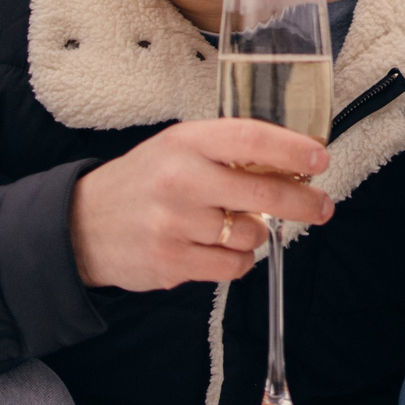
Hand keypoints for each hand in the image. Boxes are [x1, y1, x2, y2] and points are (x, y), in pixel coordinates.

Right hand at [68, 119, 331, 290]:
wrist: (81, 225)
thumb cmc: (144, 181)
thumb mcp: (178, 148)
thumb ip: (228, 151)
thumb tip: (294, 163)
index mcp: (185, 142)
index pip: (250, 138)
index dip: (292, 148)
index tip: (320, 158)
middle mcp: (180, 179)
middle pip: (263, 192)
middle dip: (304, 202)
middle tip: (322, 206)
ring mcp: (174, 223)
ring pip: (251, 234)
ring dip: (256, 233)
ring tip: (232, 224)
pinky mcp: (172, 262)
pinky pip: (233, 266)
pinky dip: (238, 259)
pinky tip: (218, 247)